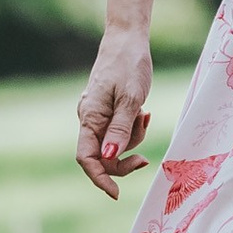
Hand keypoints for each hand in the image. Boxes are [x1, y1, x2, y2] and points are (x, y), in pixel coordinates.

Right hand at [76, 28, 155, 196]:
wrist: (128, 39)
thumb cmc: (129, 66)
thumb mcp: (130, 99)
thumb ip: (120, 129)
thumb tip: (110, 158)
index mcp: (89, 117)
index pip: (87, 158)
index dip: (100, 178)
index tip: (116, 193)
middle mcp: (89, 118)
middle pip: (102, 155)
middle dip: (124, 158)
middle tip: (145, 159)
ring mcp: (97, 114)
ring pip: (114, 143)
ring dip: (133, 137)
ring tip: (144, 114)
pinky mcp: (107, 109)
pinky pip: (119, 129)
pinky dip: (133, 126)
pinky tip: (144, 113)